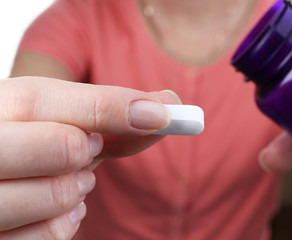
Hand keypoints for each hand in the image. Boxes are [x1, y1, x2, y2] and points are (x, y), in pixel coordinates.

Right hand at [0, 76, 179, 238]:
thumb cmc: (32, 147)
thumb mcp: (57, 123)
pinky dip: (65, 223)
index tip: (161, 114)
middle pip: (62, 146)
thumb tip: (167, 102)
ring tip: (66, 181)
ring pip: (60, 195)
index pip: (41, 99)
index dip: (108, 106)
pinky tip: (54, 211)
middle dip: (86, 150)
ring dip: (78, 189)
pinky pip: (51, 235)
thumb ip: (106, 114)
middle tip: (84, 150)